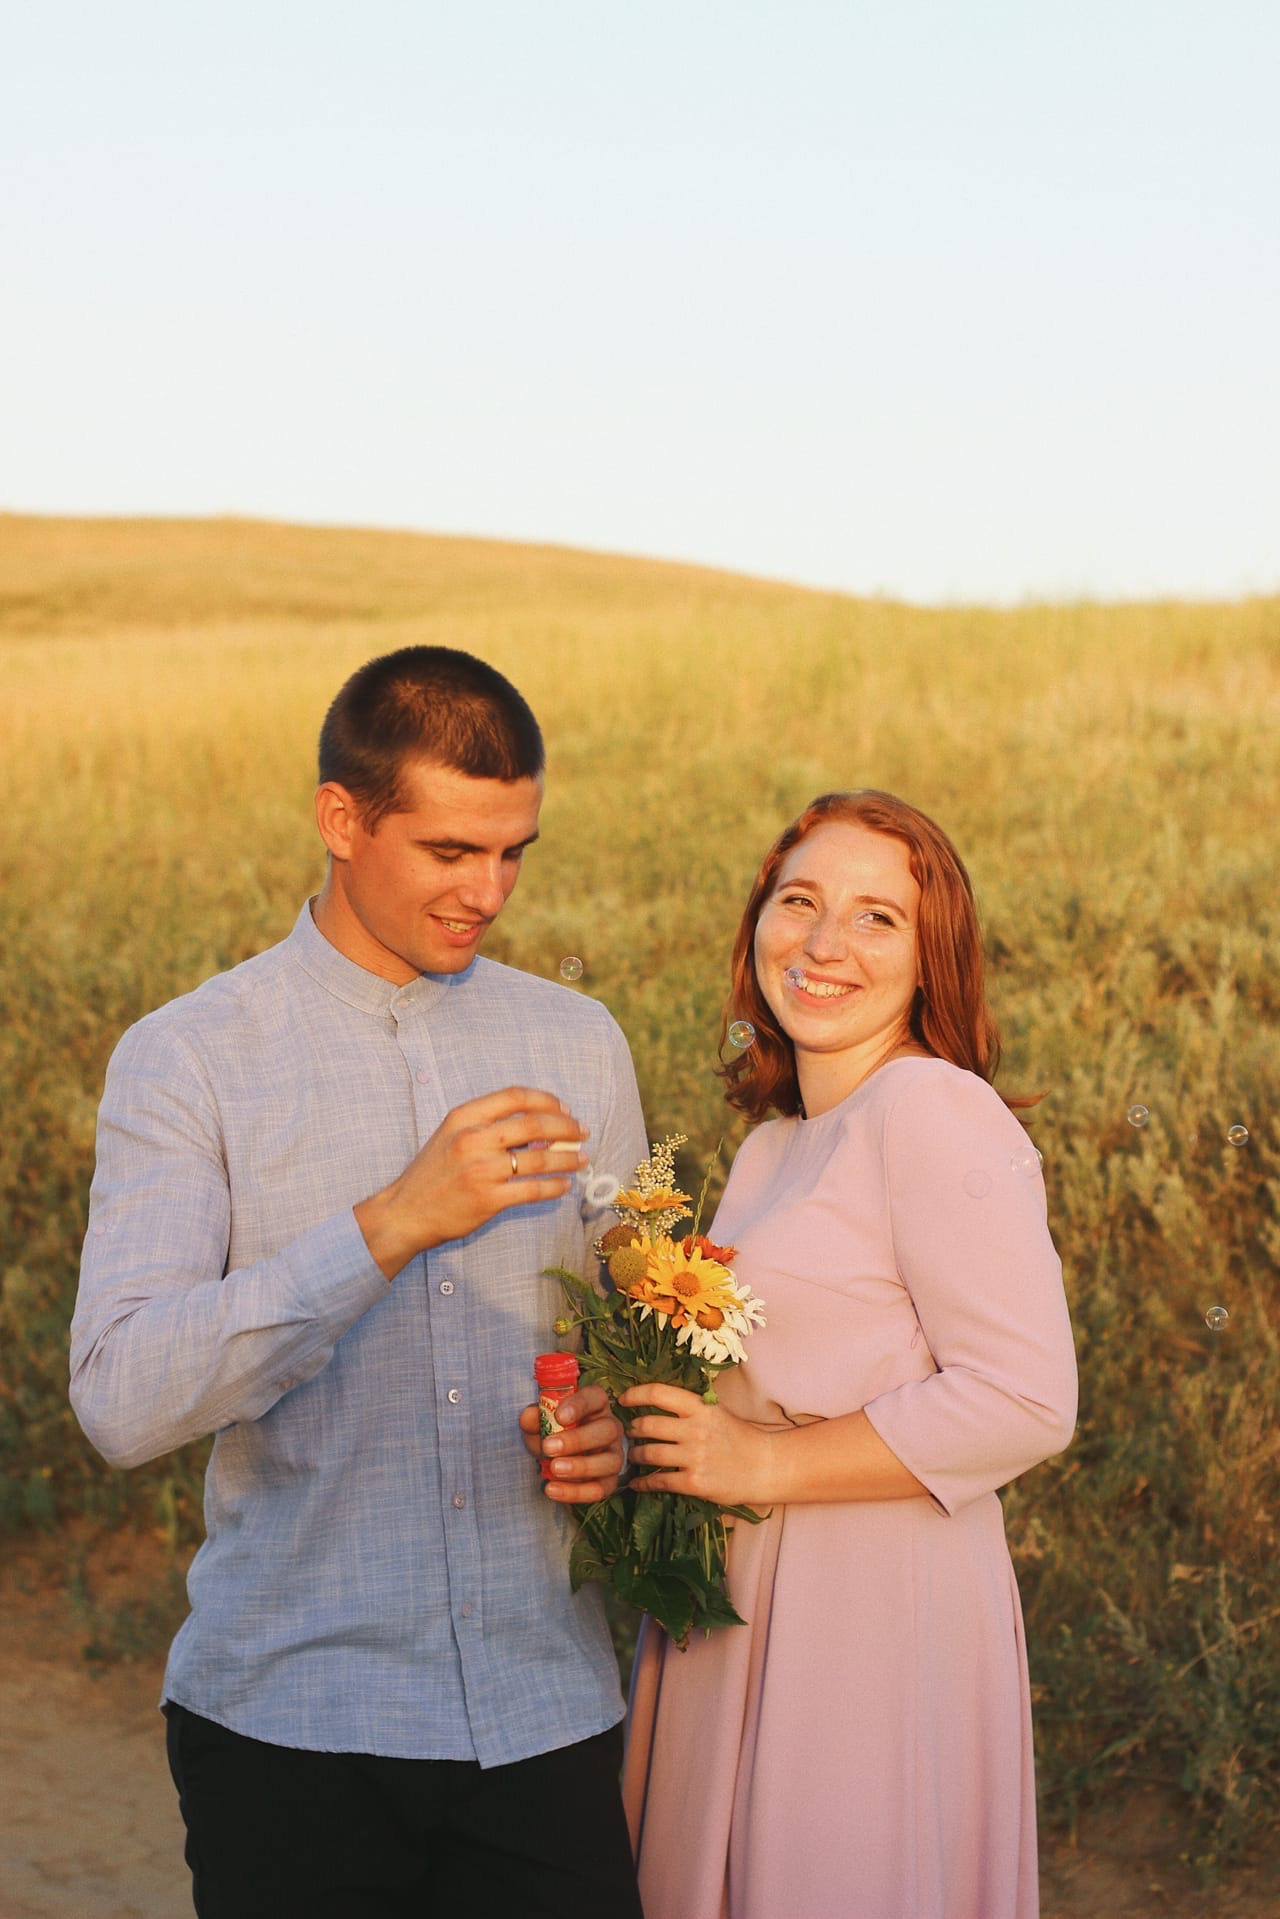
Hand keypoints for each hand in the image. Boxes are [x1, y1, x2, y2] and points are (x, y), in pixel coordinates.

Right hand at [355, 1086, 588, 1279]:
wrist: (406, 1211)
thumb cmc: (433, 1173)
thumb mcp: (452, 1135)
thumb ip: (488, 1127)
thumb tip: (539, 1128)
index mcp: (465, 1117)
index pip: (515, 1096)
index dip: (546, 1100)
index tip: (564, 1109)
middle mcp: (473, 1139)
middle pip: (534, 1124)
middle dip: (566, 1128)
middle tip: (582, 1133)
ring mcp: (481, 1170)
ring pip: (539, 1159)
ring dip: (567, 1158)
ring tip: (582, 1159)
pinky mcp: (488, 1199)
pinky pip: (533, 1190)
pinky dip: (554, 1187)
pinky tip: (564, 1186)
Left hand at [518, 1384, 625, 1502]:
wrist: (556, 1455)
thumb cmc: (553, 1431)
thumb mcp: (540, 1422)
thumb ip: (533, 1418)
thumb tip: (529, 1416)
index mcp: (596, 1405)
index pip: (596, 1397)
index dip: (579, 1405)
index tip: (559, 1416)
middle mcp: (611, 1427)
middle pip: (607, 1430)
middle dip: (578, 1440)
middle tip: (548, 1447)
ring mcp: (614, 1455)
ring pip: (610, 1461)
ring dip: (581, 1467)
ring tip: (554, 1469)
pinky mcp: (609, 1481)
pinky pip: (600, 1489)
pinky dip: (576, 1492)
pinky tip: (552, 1489)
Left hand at [618, 1382, 771, 1506]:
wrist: (765, 1466)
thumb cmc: (738, 1437)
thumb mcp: (717, 1412)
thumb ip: (689, 1408)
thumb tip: (655, 1402)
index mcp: (701, 1408)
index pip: (659, 1393)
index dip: (635, 1394)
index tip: (622, 1400)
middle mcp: (696, 1430)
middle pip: (647, 1425)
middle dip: (632, 1430)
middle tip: (628, 1433)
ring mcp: (695, 1457)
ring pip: (649, 1454)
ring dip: (635, 1456)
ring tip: (633, 1457)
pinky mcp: (695, 1483)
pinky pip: (659, 1482)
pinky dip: (643, 1483)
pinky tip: (637, 1484)